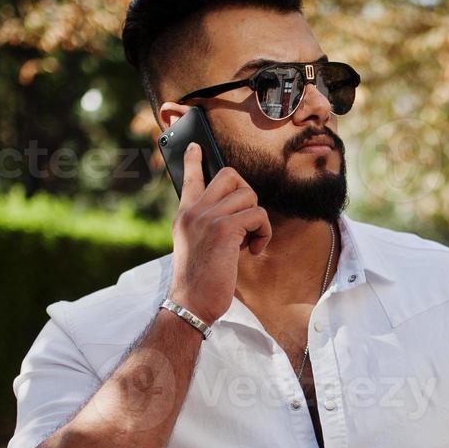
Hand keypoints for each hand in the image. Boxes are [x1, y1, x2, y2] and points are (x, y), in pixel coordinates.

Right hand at [166, 141, 271, 324]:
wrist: (191, 302)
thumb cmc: (198, 280)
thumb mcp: (195, 246)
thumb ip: (206, 225)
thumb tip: (233, 214)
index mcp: (185, 214)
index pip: (189, 179)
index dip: (193, 160)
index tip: (195, 145)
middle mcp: (194, 210)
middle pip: (230, 175)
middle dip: (247, 195)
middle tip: (245, 222)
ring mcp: (208, 217)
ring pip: (249, 196)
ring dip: (257, 220)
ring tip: (248, 242)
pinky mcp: (224, 228)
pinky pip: (258, 215)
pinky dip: (263, 233)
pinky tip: (253, 250)